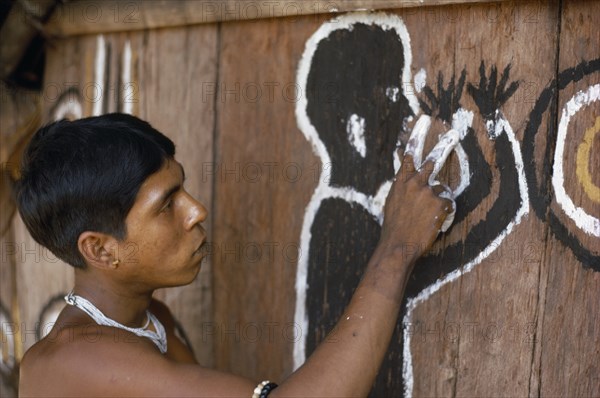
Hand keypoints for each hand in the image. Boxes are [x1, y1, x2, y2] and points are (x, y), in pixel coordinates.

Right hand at [379, 130, 456, 262]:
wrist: (398, 244)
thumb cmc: (394, 227)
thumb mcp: (392, 203)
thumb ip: (402, 189)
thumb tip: (407, 183)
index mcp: (401, 182)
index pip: (408, 156)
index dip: (416, 139)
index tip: (422, 122)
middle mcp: (414, 182)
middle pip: (432, 160)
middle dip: (443, 146)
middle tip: (453, 133)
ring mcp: (428, 191)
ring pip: (441, 191)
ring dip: (437, 203)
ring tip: (426, 217)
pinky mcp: (440, 202)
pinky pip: (447, 205)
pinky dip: (443, 214)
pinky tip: (433, 222)